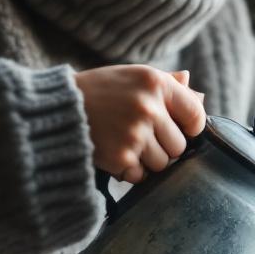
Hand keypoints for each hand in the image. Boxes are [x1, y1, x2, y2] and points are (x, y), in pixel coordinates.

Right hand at [75, 66, 205, 183]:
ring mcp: (135, 134)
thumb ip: (167, 84)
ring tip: (124, 142)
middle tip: (141, 136)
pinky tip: (114, 153)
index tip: (179, 129)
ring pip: (162, 164)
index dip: (190, 127)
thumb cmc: (98, 92)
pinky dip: (130, 171)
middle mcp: (148, 107)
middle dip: (164, 146)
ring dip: (147, 160)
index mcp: (155, 83)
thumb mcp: (132, 77)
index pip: (196, 116)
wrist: (55, 110)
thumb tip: (199, 95)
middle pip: (179, 146)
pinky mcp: (121, 157)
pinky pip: (141, 176)